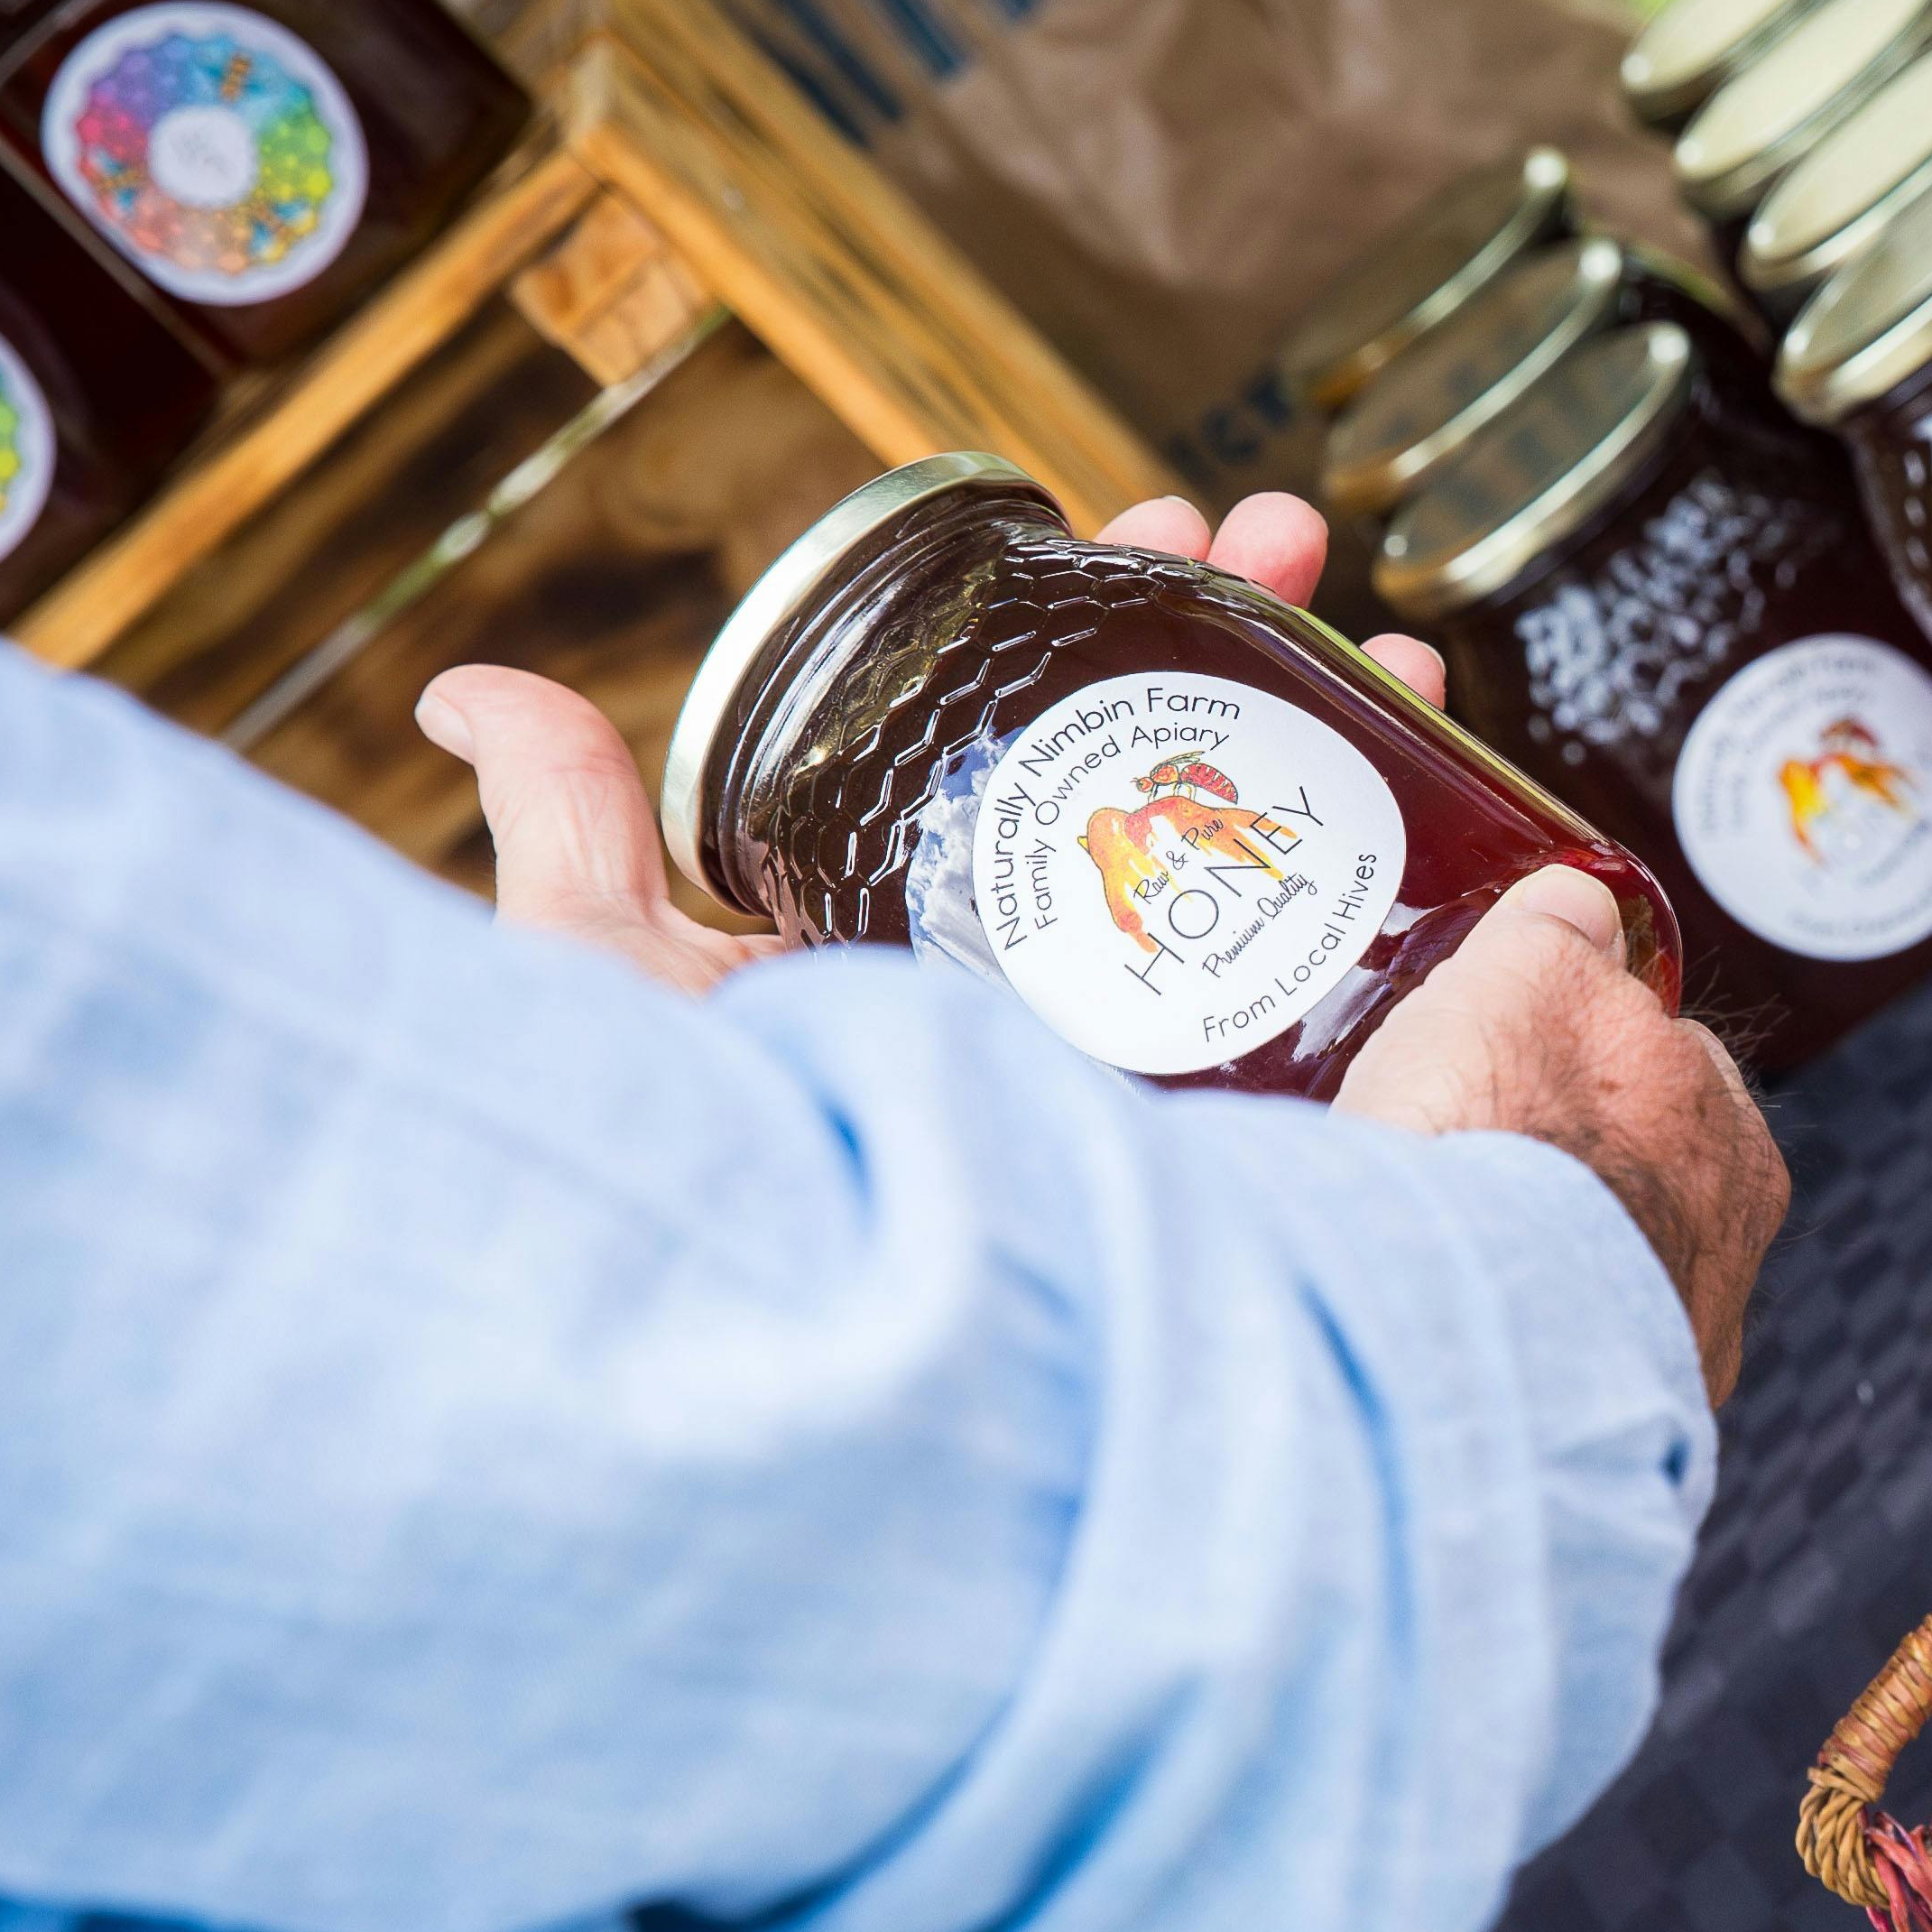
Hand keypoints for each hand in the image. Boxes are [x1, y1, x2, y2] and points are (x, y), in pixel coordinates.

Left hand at [438, 485, 1778, 1395]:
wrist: (871, 1404)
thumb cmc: (717, 1208)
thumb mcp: (622, 998)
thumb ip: (577, 849)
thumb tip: (468, 682)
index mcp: (936, 922)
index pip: (1030, 724)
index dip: (1096, 606)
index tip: (1143, 527)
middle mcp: (1067, 982)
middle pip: (1183, 762)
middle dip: (1251, 628)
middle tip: (1290, 549)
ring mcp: (1177, 1058)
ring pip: (1286, 852)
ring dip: (1344, 723)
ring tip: (1394, 654)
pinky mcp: (1272, 1138)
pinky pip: (1369, 989)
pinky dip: (1425, 879)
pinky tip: (1462, 804)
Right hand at [1337, 868, 1786, 1404]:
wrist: (1452, 1312)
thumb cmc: (1503, 1137)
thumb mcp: (1524, 975)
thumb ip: (1558, 935)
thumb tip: (1578, 905)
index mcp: (1733, 1143)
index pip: (1676, 1077)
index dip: (1590, 1063)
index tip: (1525, 1069)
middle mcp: (1726, 1260)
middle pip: (1642, 1190)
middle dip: (1572, 1176)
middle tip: (1476, 1164)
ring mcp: (1668, 1362)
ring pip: (1595, 1292)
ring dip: (1533, 1272)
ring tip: (1444, 1258)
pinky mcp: (1603, 1442)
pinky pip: (1551, 1379)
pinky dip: (1504, 1352)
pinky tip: (1444, 1336)